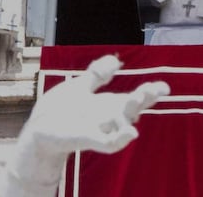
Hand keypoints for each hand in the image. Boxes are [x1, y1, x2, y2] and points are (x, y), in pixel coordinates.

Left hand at [26, 55, 169, 153]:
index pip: (132, 98)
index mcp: (107, 105)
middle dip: (143, 99)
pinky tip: (130, 134)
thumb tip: (116, 60)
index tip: (164, 87)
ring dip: (131, 115)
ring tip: (139, 103)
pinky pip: (106, 142)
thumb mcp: (79, 87)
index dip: (149, 93)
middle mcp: (106, 118)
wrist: (38, 131)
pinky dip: (118, 139)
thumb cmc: (59, 111)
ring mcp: (97, 129)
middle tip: (155, 89)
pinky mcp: (85, 138)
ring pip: (121, 124)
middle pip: (130, 108)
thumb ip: (97, 75)